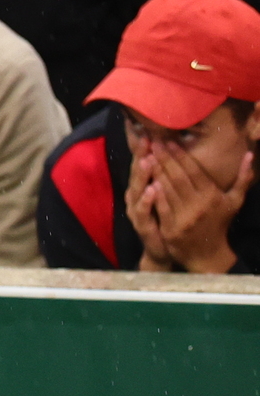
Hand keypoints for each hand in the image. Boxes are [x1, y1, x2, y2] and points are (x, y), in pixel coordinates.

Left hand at [130, 138, 252, 273]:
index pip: (193, 171)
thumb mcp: (234, 200)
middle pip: (178, 178)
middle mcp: (198, 205)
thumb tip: (250, 155)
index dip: (181, 156)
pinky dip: (154, 195)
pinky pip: (161, 208)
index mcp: (211, 195)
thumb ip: (242, 177)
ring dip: (156, 172)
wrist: (208, 253)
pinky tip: (146, 181)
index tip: (170, 142)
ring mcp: (184, 217)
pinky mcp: (171, 229)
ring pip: (168, 190)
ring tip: (147, 156)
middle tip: (154, 143)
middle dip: (165, 159)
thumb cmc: (220, 223)